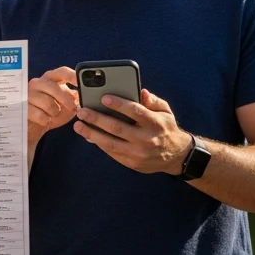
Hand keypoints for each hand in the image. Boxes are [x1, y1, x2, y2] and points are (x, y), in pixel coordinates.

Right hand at [27, 67, 79, 146]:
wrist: (35, 126)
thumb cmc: (53, 112)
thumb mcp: (68, 105)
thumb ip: (76, 98)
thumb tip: (87, 96)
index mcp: (51, 79)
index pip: (62, 72)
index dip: (72, 76)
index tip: (81, 82)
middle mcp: (38, 83)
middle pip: (54, 87)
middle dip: (66, 100)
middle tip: (73, 108)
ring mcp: (28, 94)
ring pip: (48, 103)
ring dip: (55, 113)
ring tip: (53, 115)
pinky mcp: (23, 106)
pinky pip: (40, 115)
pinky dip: (46, 120)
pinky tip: (45, 120)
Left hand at [73, 88, 192, 174]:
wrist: (176, 156)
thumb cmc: (165, 128)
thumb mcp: (165, 112)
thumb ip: (153, 101)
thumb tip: (141, 91)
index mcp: (156, 123)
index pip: (136, 112)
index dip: (119, 104)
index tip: (103, 97)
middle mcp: (147, 139)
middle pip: (118, 128)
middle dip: (97, 119)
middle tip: (82, 111)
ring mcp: (138, 153)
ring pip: (111, 143)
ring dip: (91, 134)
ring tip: (78, 125)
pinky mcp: (132, 163)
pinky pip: (111, 152)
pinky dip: (98, 143)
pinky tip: (88, 135)